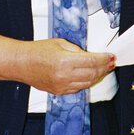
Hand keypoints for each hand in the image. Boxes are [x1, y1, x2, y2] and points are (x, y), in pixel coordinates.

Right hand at [0, 34, 114, 94]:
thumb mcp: (59, 43)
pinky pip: (78, 88)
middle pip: (92, 73)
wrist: (22, 63)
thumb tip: (89, 55)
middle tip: (110, 62)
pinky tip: (90, 75)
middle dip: (103, 67)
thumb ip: (76, 49)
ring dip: (97, 76)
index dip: (103, 59)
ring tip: (103, 69)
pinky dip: (86, 82)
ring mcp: (62, 86)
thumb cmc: (38, 50)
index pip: (91, 61)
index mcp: (65, 61)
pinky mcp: (59, 91)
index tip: (111, 56)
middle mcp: (64, 75)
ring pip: (87, 83)